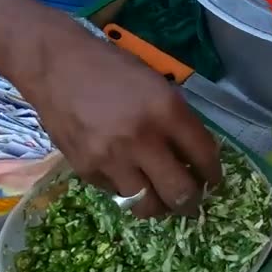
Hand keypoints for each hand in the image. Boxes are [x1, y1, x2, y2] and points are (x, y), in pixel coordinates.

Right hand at [14, 22, 222, 217]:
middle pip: (180, 192)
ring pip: (148, 205)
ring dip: (160, 206)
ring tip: (162, 199)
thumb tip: (195, 157)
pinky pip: (117, 195)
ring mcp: (112, 158)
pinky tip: (130, 178)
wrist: (57, 66)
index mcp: (166, 110)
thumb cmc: (112, 69)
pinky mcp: (87, 170)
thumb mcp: (157, 85)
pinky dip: (129, 191)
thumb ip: (178, 121)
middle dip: (192, 202)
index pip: (203, 156)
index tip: (212, 180)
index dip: (213, 174)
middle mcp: (142, 138)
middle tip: (193, 202)